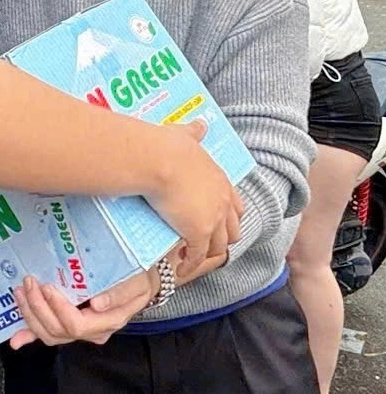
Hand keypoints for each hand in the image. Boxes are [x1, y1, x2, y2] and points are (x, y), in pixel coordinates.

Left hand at [11, 268, 159, 346]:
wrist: (139, 284)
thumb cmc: (137, 280)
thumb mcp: (135, 283)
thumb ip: (118, 293)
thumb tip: (96, 304)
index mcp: (108, 321)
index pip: (76, 324)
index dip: (58, 308)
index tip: (47, 287)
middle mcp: (93, 332)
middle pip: (58, 331)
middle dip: (38, 308)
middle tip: (28, 283)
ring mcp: (80, 332)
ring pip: (50, 335)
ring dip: (30, 315)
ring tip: (20, 293)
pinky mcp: (69, 326)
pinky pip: (48, 334)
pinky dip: (30, 335)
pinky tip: (15, 339)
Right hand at [148, 120, 241, 263]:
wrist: (158, 160)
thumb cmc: (167, 147)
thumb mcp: (184, 136)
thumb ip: (193, 133)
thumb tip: (200, 124)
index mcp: (220, 180)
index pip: (234, 205)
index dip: (227, 217)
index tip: (215, 223)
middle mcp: (223, 201)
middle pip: (233, 229)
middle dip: (222, 238)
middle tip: (205, 244)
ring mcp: (213, 219)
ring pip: (220, 247)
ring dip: (208, 254)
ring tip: (191, 257)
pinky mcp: (199, 233)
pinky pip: (199, 257)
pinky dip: (191, 265)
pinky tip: (182, 269)